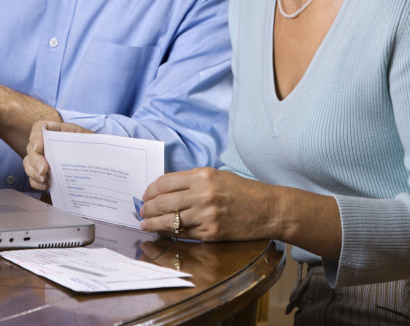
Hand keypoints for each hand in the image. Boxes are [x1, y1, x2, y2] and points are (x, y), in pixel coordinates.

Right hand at [23, 121, 93, 190]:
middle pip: (31, 148)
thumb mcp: (91, 140)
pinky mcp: (43, 173)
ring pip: (28, 163)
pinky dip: (36, 182)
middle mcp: (47, 144)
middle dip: (35, 160)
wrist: (96, 165)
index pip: (39, 128)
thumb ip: (87, 139)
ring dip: (33, 172)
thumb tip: (83, 142)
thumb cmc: (92, 148)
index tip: (39, 147)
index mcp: (58, 131)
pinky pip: (32, 177)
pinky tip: (46, 185)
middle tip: (44, 170)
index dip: (36, 137)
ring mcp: (43, 159)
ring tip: (44, 179)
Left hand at [139, 168, 278, 241]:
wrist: (267, 209)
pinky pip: (183, 233)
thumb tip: (164, 188)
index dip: (150, 190)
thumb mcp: (216, 176)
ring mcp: (206, 215)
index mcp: (202, 176)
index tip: (145, 195)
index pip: (165, 182)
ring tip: (145, 224)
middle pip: (163, 202)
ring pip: (169, 221)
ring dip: (153, 223)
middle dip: (147, 208)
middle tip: (141, 211)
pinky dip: (170, 233)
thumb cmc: (242, 190)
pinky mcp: (211, 233)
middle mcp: (203, 194)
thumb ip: (190, 181)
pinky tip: (163, 232)